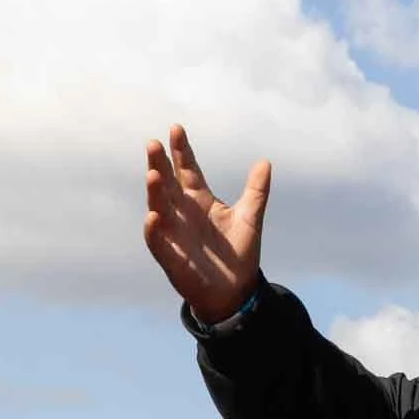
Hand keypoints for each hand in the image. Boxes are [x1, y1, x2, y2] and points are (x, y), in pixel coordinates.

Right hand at [143, 125, 271, 323]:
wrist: (236, 289)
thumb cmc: (238, 252)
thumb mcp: (250, 217)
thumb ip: (256, 191)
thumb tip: (265, 161)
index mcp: (199, 200)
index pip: (187, 170)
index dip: (182, 151)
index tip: (176, 128)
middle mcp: (182, 212)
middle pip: (168, 183)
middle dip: (160, 164)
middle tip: (153, 143)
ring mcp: (173, 232)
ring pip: (159, 207)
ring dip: (155, 192)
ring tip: (153, 174)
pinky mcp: (170, 255)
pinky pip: (158, 240)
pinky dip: (154, 229)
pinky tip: (154, 215)